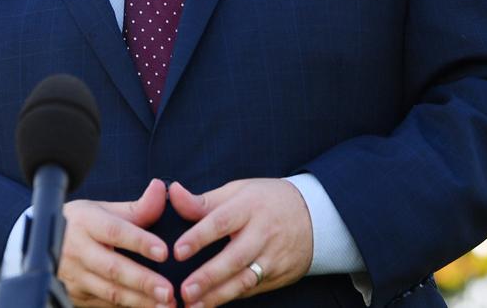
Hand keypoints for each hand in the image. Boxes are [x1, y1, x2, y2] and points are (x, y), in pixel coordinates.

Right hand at [58, 178, 174, 307]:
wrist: (41, 243)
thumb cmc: (81, 222)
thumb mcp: (103, 209)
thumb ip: (136, 206)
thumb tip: (160, 188)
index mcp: (86, 222)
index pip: (115, 231)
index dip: (140, 241)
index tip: (164, 251)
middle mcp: (78, 250)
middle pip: (112, 268)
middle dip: (142, 281)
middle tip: (168, 290)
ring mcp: (75, 277)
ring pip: (109, 292)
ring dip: (139, 301)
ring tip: (165, 305)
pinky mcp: (75, 296)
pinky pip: (104, 304)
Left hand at [169, 178, 312, 306]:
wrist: (313, 216)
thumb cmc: (265, 200)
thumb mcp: (238, 191)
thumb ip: (204, 200)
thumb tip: (173, 193)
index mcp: (249, 206)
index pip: (221, 220)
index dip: (199, 236)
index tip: (177, 251)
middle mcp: (262, 232)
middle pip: (235, 257)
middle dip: (209, 276)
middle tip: (185, 290)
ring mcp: (272, 257)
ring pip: (245, 280)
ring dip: (219, 295)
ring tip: (194, 306)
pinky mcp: (278, 276)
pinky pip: (253, 289)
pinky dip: (232, 298)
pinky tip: (212, 304)